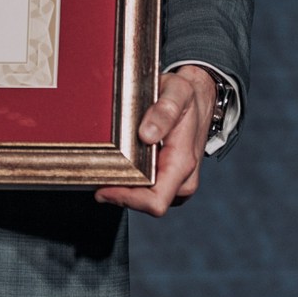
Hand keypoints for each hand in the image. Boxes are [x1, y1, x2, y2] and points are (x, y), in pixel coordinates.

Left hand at [95, 65, 214, 216]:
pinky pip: (145, 191)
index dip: (127, 199)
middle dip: (120, 192)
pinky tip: (121, 163)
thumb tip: (147, 135)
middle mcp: (183, 181)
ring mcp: (176, 185)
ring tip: (109, 163)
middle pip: (144, 204)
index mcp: (183, 163)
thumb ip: (164, 111)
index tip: (103, 188)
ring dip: (123, 186)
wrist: (200, 100)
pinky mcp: (168, 183)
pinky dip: (130, 182)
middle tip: (98, 171)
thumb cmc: (186, 96)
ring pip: (143, 199)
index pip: (155, 201)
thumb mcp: (177, 92)